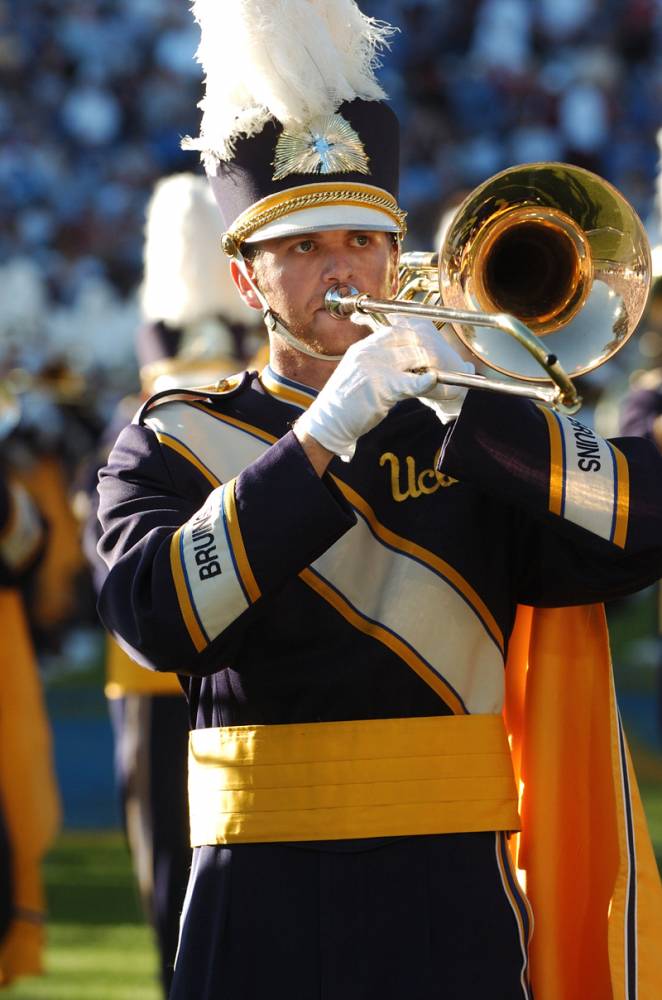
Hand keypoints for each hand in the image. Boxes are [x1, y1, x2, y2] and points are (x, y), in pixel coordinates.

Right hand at [294, 315, 472, 460]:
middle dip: (428, 348)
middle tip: (444, 356)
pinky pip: (410, 381)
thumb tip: (402, 365)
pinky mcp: (381, 387)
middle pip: (407, 340)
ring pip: (412, 357)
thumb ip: (377, 364)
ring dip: (430, 363)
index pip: (395, 329)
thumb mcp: (357, 374)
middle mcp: (368, 353)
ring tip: (442, 369)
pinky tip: (433, 381)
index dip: (416, 333)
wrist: (328, 423)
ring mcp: (374, 368)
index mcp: (363, 348)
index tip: (431, 338)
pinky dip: (425, 381)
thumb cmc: (344, 404)